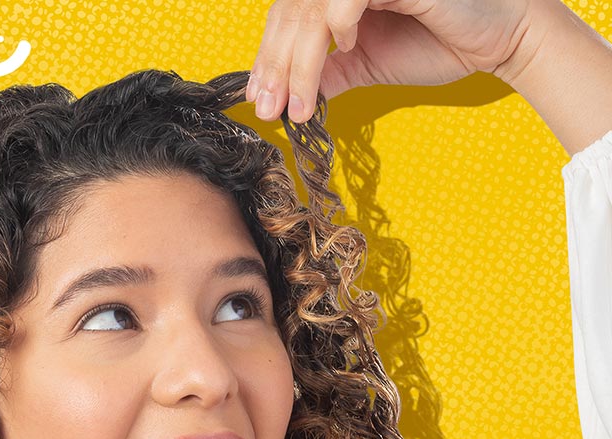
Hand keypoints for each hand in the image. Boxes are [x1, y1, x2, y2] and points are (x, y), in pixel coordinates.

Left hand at [246, 0, 537, 122]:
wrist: (498, 39)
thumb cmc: (439, 43)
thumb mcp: (365, 66)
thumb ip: (328, 73)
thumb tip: (287, 95)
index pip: (289, 18)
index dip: (268, 60)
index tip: (259, 101)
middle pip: (291, 11)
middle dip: (274, 67)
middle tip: (268, 110)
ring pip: (311, 8)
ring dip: (298, 61)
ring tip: (297, 105)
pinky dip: (339, 21)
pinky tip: (346, 46)